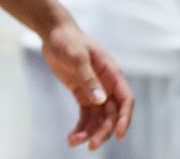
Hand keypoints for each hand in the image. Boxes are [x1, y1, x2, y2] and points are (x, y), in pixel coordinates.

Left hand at [41, 18, 133, 148]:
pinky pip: (86, 116)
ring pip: (99, 119)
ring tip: (74, 142)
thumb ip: (88, 78)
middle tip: (92, 146)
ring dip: (90, 133)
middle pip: (112, 114)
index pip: (125, 100)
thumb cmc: (68, 40)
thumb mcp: (76, 57)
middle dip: (104, 131)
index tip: (120, 135)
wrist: (53, 33)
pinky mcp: (83, 94)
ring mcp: (95, 90)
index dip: (125, 118)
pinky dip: (81, 128)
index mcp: (112, 73)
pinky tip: (71, 137)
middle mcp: (107, 84)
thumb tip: (100, 100)